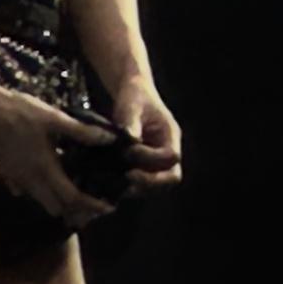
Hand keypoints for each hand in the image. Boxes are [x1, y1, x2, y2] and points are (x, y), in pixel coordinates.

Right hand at [0, 84, 121, 225]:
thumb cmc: (21, 112)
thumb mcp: (54, 118)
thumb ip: (81, 132)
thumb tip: (109, 138)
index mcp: (45, 168)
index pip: (72, 198)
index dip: (91, 206)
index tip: (108, 207)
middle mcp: (30, 180)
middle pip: (56, 208)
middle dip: (75, 211)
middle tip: (92, 203)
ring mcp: (16, 179)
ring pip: (40, 201)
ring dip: (57, 203)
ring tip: (73, 192)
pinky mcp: (6, 174)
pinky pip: (24, 191)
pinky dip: (38, 192)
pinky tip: (45, 179)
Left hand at [112, 77, 182, 198]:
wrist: (132, 96)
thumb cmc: (134, 96)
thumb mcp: (131, 103)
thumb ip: (130, 120)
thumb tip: (130, 139)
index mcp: (170, 134)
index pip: (171, 156)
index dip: (152, 158)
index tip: (129, 152)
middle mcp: (167, 151)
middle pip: (170, 178)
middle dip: (150, 182)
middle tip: (126, 177)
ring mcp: (157, 162)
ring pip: (156, 186)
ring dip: (138, 187)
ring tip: (116, 182)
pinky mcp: (144, 168)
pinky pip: (142, 184)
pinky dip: (129, 187)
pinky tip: (110, 183)